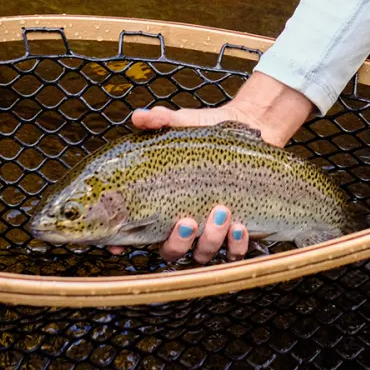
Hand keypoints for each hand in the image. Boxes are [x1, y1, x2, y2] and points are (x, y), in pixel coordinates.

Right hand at [114, 73, 313, 265]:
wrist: (251, 126)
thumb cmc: (209, 131)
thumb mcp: (184, 122)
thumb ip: (160, 120)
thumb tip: (139, 116)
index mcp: (163, 204)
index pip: (134, 234)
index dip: (122, 244)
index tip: (118, 244)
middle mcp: (184, 224)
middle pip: (171, 252)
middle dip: (178, 242)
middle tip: (188, 221)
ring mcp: (211, 230)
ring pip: (203, 253)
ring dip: (211, 239)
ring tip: (221, 211)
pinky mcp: (239, 229)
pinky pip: (235, 251)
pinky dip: (237, 243)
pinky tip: (239, 225)